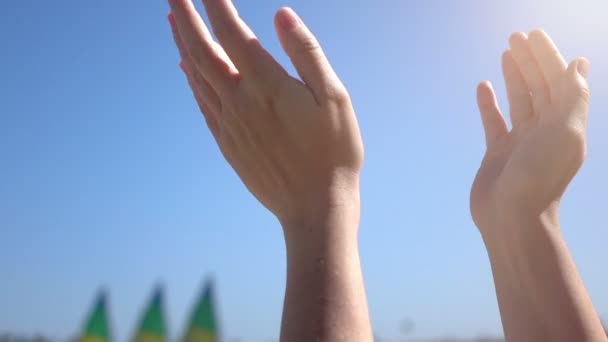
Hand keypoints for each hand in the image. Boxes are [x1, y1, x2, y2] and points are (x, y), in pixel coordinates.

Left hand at [167, 0, 362, 227]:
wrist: (314, 207)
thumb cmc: (333, 151)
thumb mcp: (333, 96)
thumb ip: (306, 52)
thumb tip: (280, 14)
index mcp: (266, 85)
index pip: (231, 31)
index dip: (215, 2)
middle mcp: (239, 101)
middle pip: (201, 50)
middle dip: (184, 17)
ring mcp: (230, 124)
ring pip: (197, 75)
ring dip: (183, 44)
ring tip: (173, 20)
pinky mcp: (228, 144)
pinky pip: (202, 103)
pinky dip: (191, 79)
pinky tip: (186, 68)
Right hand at [471, 29, 589, 231]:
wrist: (513, 219)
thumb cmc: (539, 178)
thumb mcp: (565, 133)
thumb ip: (573, 97)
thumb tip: (578, 64)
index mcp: (565, 123)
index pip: (558, 81)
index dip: (547, 56)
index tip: (533, 35)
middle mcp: (546, 130)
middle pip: (539, 86)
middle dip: (530, 60)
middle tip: (516, 37)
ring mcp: (521, 141)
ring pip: (519, 100)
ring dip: (513, 76)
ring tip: (506, 53)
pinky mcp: (498, 153)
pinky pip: (494, 121)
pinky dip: (489, 104)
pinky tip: (482, 86)